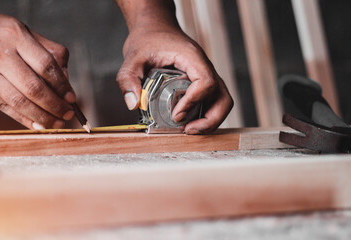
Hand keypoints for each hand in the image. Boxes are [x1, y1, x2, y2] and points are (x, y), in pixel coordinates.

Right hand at [0, 13, 74, 128]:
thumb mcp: (24, 31)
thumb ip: (48, 51)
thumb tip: (65, 78)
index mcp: (15, 36)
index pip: (46, 66)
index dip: (61, 85)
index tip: (72, 97)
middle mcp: (0, 55)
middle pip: (34, 87)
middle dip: (55, 105)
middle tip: (67, 114)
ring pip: (19, 101)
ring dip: (41, 116)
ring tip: (56, 123)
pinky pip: (4, 107)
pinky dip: (23, 119)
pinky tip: (37, 124)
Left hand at [116, 27, 233, 133]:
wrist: (154, 27)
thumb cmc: (148, 38)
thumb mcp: (132, 57)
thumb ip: (128, 79)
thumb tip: (132, 104)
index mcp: (192, 58)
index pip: (206, 82)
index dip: (194, 102)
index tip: (176, 114)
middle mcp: (203, 68)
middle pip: (223, 98)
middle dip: (210, 120)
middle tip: (188, 130)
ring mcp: (204, 76)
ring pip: (220, 102)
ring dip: (209, 121)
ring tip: (188, 130)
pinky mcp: (200, 83)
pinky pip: (210, 102)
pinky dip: (203, 116)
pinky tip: (185, 122)